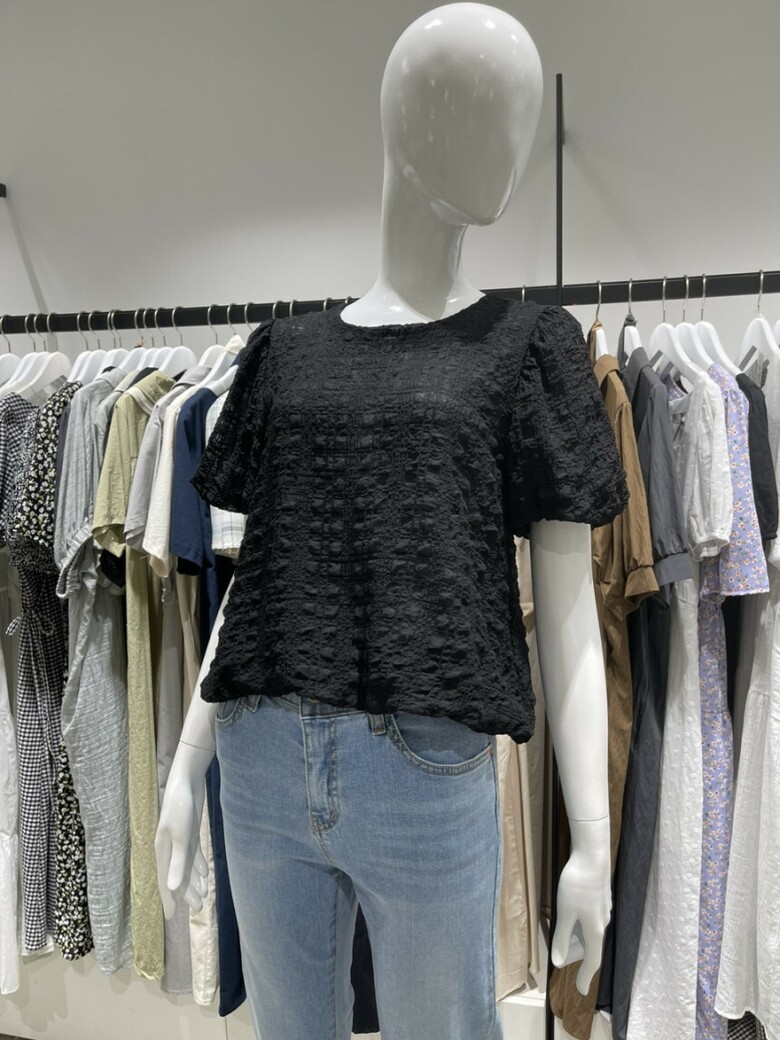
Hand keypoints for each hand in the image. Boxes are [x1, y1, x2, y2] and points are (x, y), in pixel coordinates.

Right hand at [155, 743, 213, 918]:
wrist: (187, 780)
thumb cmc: (181, 805)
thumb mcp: (181, 834)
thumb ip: (178, 861)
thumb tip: (173, 887)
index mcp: (163, 850)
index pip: (165, 881)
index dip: (169, 899)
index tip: (172, 916)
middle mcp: (169, 847)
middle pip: (178, 875)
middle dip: (187, 892)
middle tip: (199, 909)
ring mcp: (179, 839)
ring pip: (186, 866)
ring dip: (195, 880)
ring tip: (205, 895)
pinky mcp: (189, 832)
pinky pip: (193, 854)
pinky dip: (198, 864)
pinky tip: (205, 873)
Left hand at [550, 816, 610, 994]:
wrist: (593, 854)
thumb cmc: (577, 884)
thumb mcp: (565, 912)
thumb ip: (562, 937)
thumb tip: (559, 962)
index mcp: (595, 929)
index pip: (592, 960)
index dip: (586, 976)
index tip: (581, 991)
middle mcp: (602, 921)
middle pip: (592, 946)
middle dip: (580, 956)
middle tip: (566, 962)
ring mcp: (603, 908)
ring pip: (591, 931)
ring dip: (580, 939)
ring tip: (566, 940)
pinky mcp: (601, 896)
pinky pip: (592, 919)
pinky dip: (582, 925)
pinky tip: (574, 916)